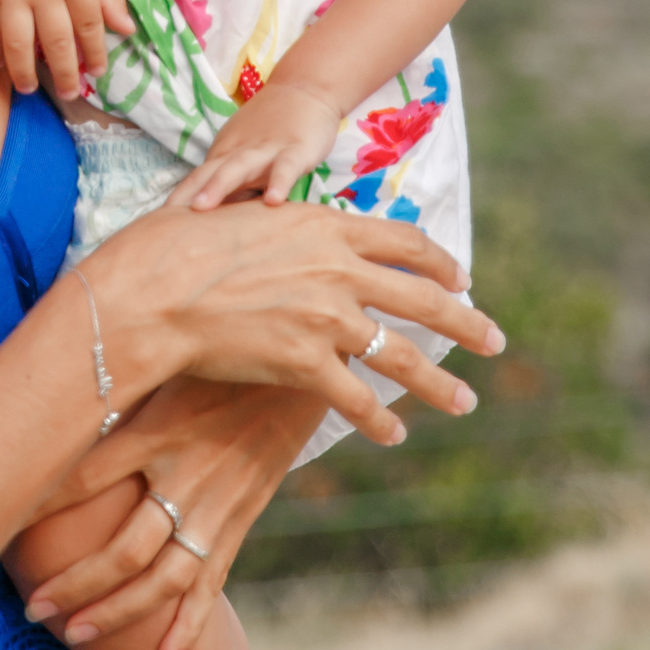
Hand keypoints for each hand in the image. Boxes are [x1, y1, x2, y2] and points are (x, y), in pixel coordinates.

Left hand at [21, 381, 321, 649]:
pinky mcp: (240, 520)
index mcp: (157, 429)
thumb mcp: (166, 354)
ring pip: (162, 579)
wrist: (302, 364)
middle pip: (121, 550)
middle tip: (31, 608)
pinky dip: (189, 628)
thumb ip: (116, 371)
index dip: (39, 506)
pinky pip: (211, 583)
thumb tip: (53, 364)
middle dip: (74, 585)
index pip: (84, 476)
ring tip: (75, 635)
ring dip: (118, 613)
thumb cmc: (220, 350)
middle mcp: (185, 476)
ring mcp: (216, 506)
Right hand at [95, 191, 502, 447]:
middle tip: (495, 341)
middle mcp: (339, 270)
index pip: (404, 243)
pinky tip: (395, 435)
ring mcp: (326, 318)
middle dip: (467, 324)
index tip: (462, 278)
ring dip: (439, 384)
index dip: (439, 263)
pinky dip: (381, 422)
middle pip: (425, 300)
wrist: (154, 292)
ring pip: (402, 356)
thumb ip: (288, 225)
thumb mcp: (248, 214)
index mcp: (327, 227)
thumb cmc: (182, 246)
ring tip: (465, 401)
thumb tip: (296, 223)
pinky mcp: (305, 363)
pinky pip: (358, 400)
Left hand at [175, 79, 344, 210]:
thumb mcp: (247, 154)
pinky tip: (273, 202)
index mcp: (225, 154)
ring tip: (200, 209)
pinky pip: (286, 168)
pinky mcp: (296, 150)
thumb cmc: (272, 128)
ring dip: (218, 187)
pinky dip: (279, 183)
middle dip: (185, 196)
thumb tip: (210, 217)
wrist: (305, 88)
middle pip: (208, 173)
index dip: (176, 199)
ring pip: (238, 167)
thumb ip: (231, 183)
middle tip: (164, 221)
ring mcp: (266, 150)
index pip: (196, 179)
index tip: (154, 224)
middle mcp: (239, 151)